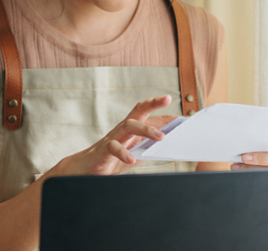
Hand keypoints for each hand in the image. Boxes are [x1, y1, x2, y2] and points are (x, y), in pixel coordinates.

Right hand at [48, 95, 179, 176]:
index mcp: (131, 129)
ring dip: (146, 129)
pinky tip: (132, 159)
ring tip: (161, 137)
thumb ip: (149, 148)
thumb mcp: (134, 153)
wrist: (84, 170)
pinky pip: (113, 148)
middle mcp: (122, 129)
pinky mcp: (103, 151)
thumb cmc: (112, 160)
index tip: (182, 115)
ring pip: (128, 126)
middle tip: (167, 98)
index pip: (147, 114)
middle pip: (137, 111)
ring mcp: (112, 138)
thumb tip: (170, 146)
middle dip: (152, 103)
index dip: (164, 112)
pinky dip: (123, 153)